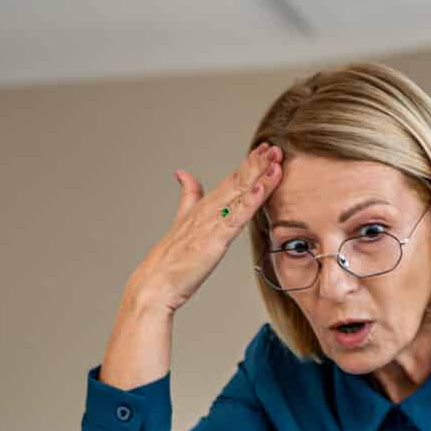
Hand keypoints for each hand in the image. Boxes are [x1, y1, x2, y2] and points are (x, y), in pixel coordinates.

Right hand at [119, 144, 283, 319]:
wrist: (155, 283)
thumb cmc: (169, 260)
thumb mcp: (181, 220)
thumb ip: (188, 196)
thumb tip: (182, 174)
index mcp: (202, 206)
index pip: (230, 180)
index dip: (248, 164)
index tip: (264, 149)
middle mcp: (207, 210)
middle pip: (236, 181)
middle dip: (257, 163)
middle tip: (274, 147)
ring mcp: (211, 223)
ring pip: (239, 195)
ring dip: (258, 176)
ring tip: (274, 159)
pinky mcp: (214, 239)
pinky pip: (236, 218)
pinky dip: (249, 203)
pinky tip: (261, 189)